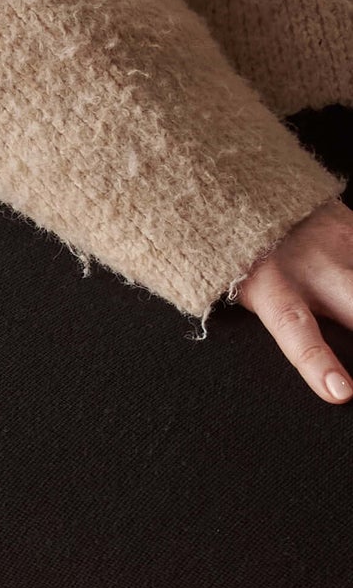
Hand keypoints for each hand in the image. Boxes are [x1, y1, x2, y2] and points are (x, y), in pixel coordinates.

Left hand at [232, 195, 352, 402]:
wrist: (244, 194)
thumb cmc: (245, 257)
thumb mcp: (253, 295)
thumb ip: (289, 322)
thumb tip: (322, 367)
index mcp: (273, 291)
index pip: (298, 334)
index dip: (320, 365)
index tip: (343, 393)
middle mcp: (311, 267)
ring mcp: (339, 243)